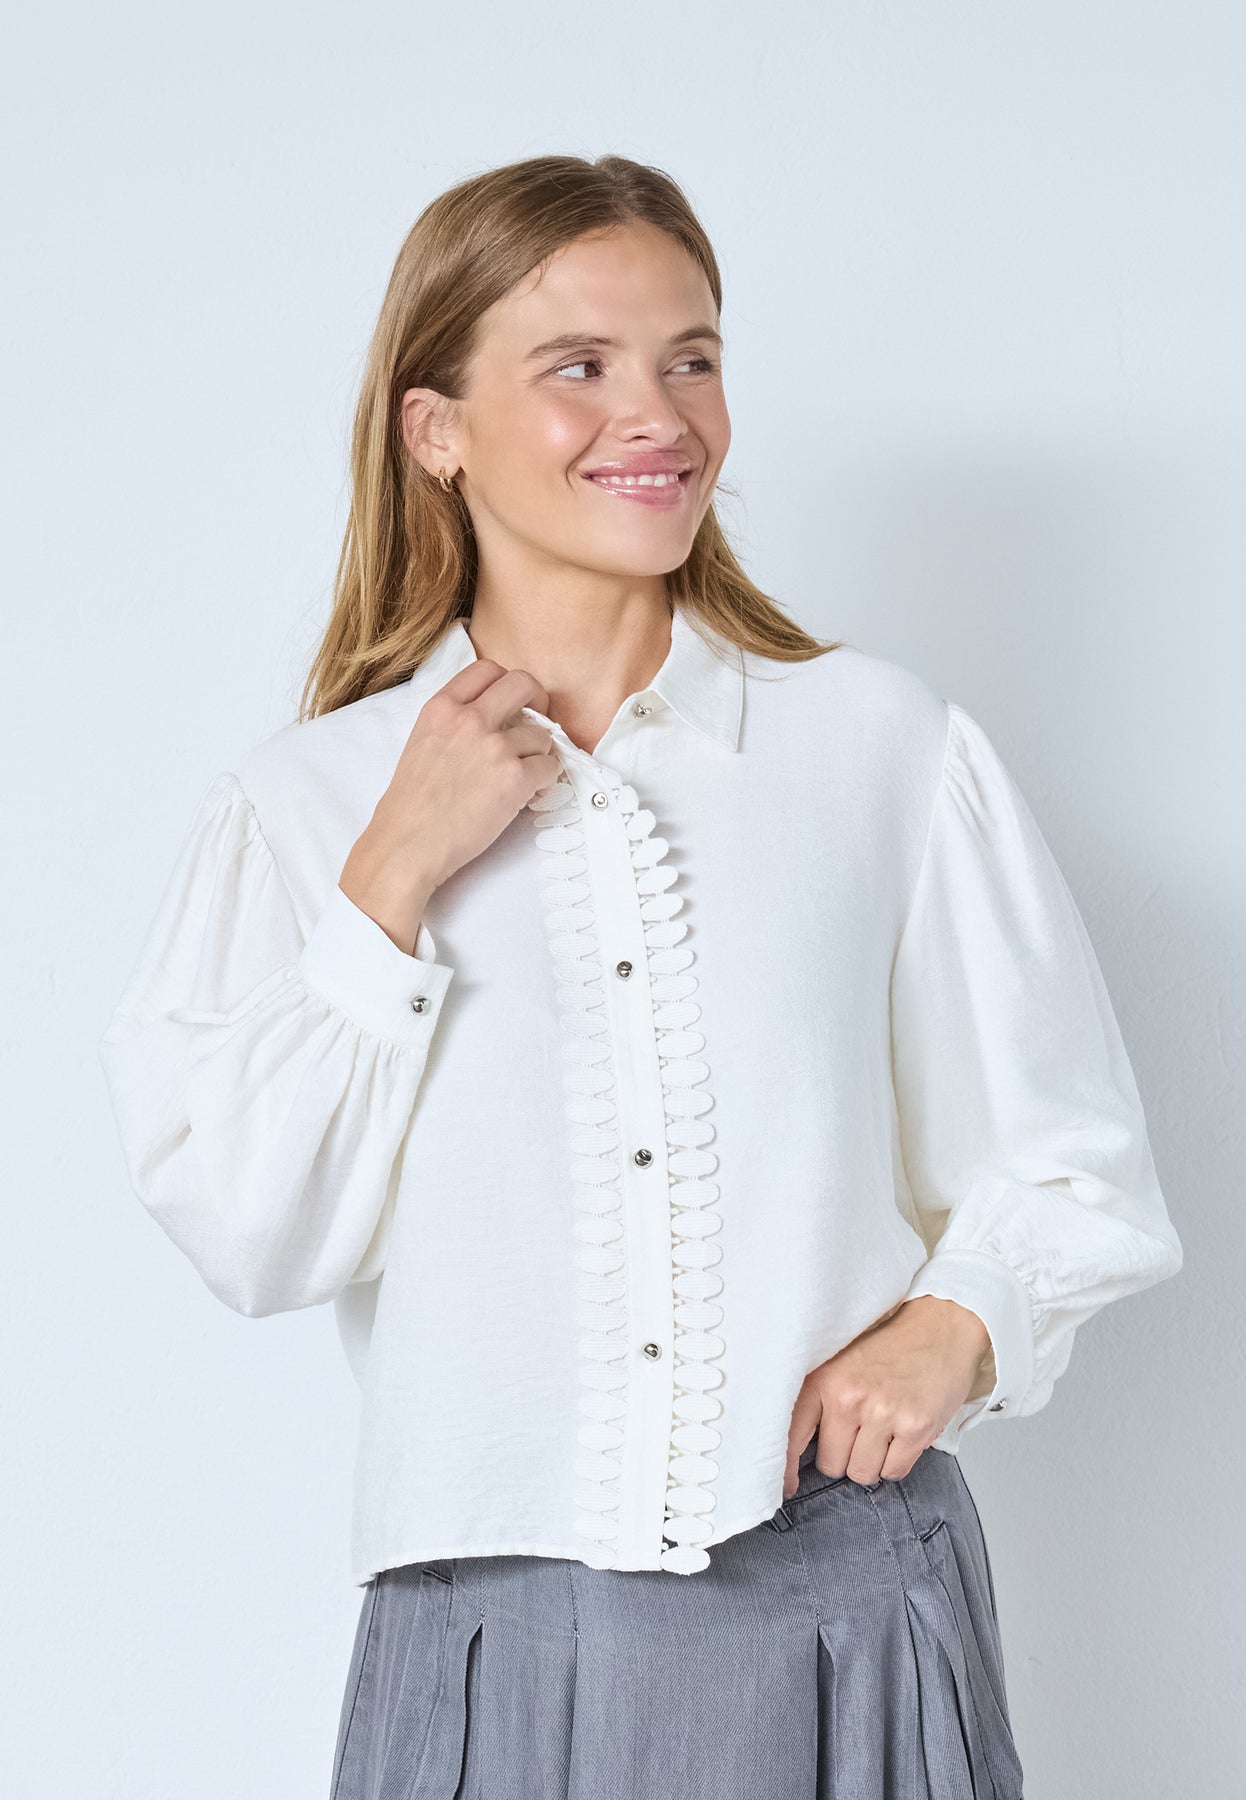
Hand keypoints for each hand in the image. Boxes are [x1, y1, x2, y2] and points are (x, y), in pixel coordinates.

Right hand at [339, 656, 561, 953]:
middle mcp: (469, 720)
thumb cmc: (410, 806)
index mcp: (441, 708)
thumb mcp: (421, 744)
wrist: (408, 845)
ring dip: (540, 753)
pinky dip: (546, 779)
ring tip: (524, 774)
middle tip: (536, 724)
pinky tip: (529, 792)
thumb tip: (492, 721)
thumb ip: (453, 723)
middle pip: (523, 683)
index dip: (506, 684)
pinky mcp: (515, 779)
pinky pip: (550, 767)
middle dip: (537, 701)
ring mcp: (494, 748)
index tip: (513, 702)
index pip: (487, 669)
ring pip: (543, 734)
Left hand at [782, 1296, 991, 1498]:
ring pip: (862, 1473)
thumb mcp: (839, 1364)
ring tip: (883, 1430)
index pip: (791, 1436)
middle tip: (861, 1431)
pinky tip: (902, 1435)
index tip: (788, 1487)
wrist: (939, 1327)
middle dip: (845, 1457)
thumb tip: (796, 1453)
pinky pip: (893, 1472)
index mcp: (823, 1379)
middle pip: (831, 1465)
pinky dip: (897, 1462)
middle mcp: (848, 1397)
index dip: (786, 1469)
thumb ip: (818, 1400)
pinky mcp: (915, 1427)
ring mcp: (883, 1413)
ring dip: (872, 1461)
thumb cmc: (888, 1348)